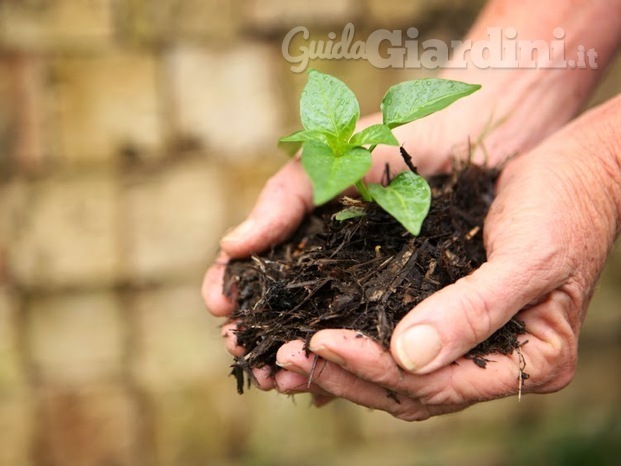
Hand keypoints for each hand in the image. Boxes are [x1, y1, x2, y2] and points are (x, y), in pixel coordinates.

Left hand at [273, 96, 620, 418]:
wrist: (574, 171)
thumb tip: (407, 358)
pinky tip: (320, 335)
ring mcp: (474, 342)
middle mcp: (497, 361)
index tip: (319, 343)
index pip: (437, 384)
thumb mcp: (528, 256)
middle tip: (286, 358)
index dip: (373, 368)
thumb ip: (475, 310)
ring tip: (289, 355)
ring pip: (400, 375)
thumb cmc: (564, 206)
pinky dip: (360, 343)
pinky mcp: (452, 316)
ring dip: (345, 367)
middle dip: (346, 376)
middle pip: (411, 389)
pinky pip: (399, 344)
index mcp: (531, 360)